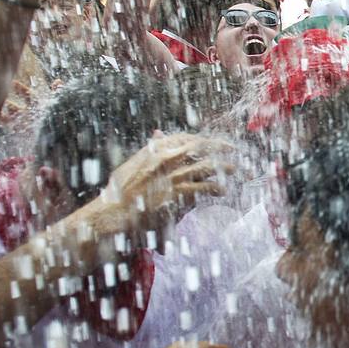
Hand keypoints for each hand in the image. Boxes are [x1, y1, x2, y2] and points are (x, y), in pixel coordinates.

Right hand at [89, 133, 235, 236]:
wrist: (112, 214)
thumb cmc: (120, 192)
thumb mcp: (132, 164)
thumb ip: (149, 149)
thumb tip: (159, 133)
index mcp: (154, 150)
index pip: (185, 137)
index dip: (203, 139)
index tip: (214, 142)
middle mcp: (165, 159)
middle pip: (201, 146)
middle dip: (220, 146)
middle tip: (235, 149)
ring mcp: (172, 175)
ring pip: (207, 165)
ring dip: (224, 167)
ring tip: (235, 169)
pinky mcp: (178, 193)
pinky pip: (205, 187)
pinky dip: (217, 188)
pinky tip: (223, 191)